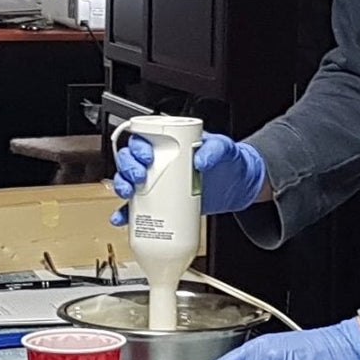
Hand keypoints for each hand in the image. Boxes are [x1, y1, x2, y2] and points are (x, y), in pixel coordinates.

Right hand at [111, 133, 265, 223]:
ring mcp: (157, 184)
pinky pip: (136, 210)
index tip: (146, 157)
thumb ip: (214, 150)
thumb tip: (200, 161)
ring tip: (129, 195)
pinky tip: (122, 219)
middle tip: (139, 177)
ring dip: (122, 188)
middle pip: (129, 162)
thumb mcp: (224, 148)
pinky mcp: (160, 204)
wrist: (238, 186)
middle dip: (127, 169)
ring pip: (128, 183)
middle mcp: (158, 163)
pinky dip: (125, 215)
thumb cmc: (228, 161)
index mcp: (168, 144)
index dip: (137, 147)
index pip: (142, 140)